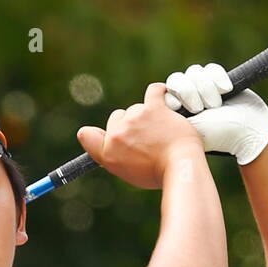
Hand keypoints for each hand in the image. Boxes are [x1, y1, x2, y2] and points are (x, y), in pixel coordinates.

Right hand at [77, 82, 203, 189]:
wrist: (180, 167)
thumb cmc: (159, 174)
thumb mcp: (129, 172)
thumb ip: (117, 155)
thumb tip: (116, 142)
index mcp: (107, 154)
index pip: (86, 135)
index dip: (94, 133)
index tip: (107, 134)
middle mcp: (117, 135)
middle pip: (117, 118)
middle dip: (129, 124)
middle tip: (147, 137)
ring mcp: (134, 119)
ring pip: (136, 108)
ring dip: (147, 115)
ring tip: (162, 130)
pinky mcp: (153, 107)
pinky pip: (154, 91)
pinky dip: (160, 93)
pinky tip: (165, 98)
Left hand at [162, 62, 267, 164]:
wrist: (247, 131)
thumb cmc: (216, 135)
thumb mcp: (188, 128)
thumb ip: (170, 115)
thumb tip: (156, 100)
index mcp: (175, 113)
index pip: (165, 92)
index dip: (176, 96)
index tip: (185, 109)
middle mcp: (187, 99)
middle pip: (177, 79)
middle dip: (190, 92)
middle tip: (200, 109)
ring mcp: (203, 89)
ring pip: (194, 72)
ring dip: (206, 87)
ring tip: (216, 105)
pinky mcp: (219, 81)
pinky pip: (211, 69)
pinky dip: (218, 78)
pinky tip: (226, 90)